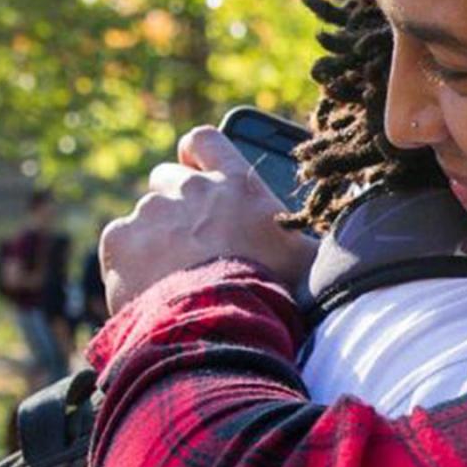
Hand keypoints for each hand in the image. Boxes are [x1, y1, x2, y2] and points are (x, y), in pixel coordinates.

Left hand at [100, 126, 317, 312]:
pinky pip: (119, 245)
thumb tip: (347, 233)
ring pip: (144, 218)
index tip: (197, 175)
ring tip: (173, 278)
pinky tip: (151, 288)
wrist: (223, 325)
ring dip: (154, 240)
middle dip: (176, 207)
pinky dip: (130, 264)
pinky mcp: (119, 242)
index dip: (196, 156)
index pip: (204, 141)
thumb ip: (309, 237)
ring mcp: (150, 213)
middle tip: (192, 245)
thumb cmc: (274, 291)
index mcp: (236, 184)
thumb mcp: (308, 259)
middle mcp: (189, 188)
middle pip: (167, 180)